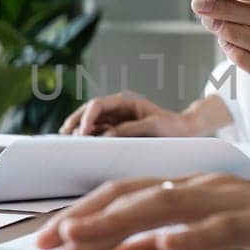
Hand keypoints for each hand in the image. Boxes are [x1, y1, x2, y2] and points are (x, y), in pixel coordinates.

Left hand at [31, 174, 249, 249]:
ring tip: (79, 239)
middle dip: (82, 225)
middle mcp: (203, 187)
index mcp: (186, 192)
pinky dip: (189, 236)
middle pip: (130, 199)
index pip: (120, 199)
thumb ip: (160, 249)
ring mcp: (232, 200)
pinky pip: (221, 227)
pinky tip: (162, 247)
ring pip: (165, 204)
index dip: (78, 218)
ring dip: (117, 222)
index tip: (40, 246)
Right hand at [59, 92, 198, 136]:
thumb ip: (129, 130)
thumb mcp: (153, 127)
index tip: (82, 133)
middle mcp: (118, 110)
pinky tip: (79, 147)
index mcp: (125, 102)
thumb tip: (105, 137)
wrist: (185, 132)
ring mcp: (116, 121)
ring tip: (67, 143)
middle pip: (89, 112)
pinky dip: (88, 139)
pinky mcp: (117, 132)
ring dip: (78, 132)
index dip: (87, 117)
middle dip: (75, 122)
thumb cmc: (172, 127)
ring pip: (90, 123)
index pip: (98, 105)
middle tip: (63, 136)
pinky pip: (98, 134)